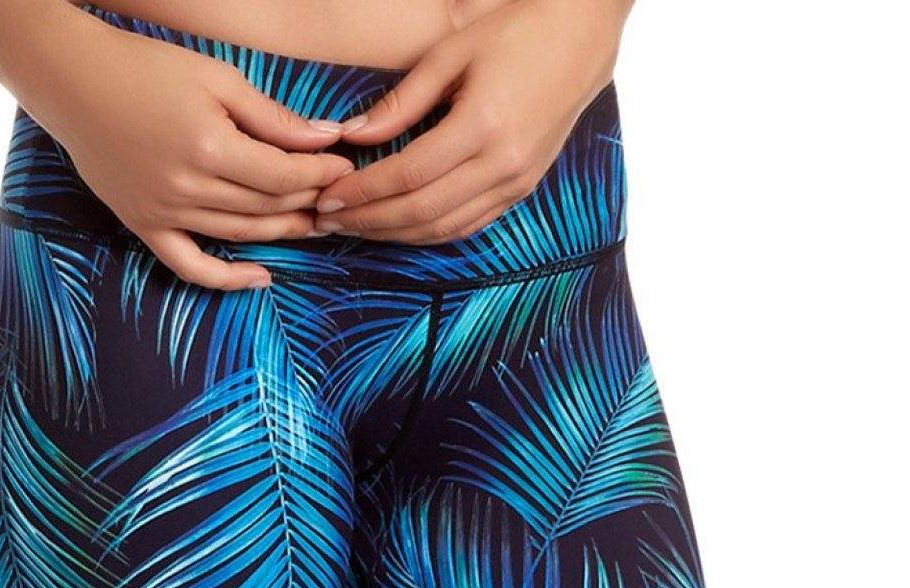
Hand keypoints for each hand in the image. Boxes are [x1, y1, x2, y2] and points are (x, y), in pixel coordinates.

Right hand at [15, 13, 355, 287]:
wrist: (75, 82)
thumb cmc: (147, 68)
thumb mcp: (218, 79)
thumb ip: (273, 117)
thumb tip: (325, 139)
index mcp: (209, 146)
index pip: (284, 174)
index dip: (321, 174)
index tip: (343, 167)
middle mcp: (188, 188)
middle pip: (267, 206)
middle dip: (308, 200)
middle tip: (336, 197)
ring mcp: (164, 213)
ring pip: (240, 235)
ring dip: (282, 232)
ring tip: (312, 224)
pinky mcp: (144, 226)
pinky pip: (191, 267)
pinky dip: (228, 279)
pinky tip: (261, 277)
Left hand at [313, 0, 627, 244]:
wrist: (581, 37)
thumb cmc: (516, 31)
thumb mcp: (452, 52)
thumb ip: (402, 101)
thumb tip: (354, 135)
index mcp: (482, 126)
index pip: (406, 175)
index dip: (363, 192)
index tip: (328, 198)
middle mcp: (501, 164)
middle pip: (420, 212)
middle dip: (369, 221)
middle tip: (329, 222)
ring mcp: (515, 183)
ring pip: (443, 228)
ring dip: (394, 235)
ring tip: (356, 229)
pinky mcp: (522, 190)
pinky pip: (468, 225)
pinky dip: (429, 233)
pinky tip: (399, 228)